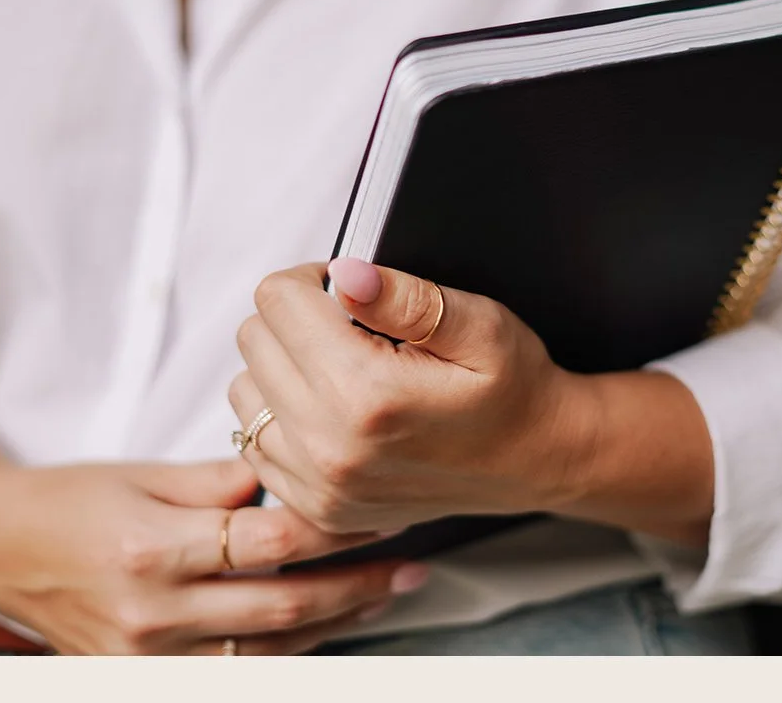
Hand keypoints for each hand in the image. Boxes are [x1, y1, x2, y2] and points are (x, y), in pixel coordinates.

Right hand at [0, 458, 423, 654]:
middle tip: (413, 566)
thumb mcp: (146, 474)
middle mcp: (153, 612)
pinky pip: (238, 673)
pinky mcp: (145, 679)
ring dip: (338, 624)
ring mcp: (149, 657)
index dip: (339, 530)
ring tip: (386, 594)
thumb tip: (296, 474)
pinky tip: (329, 628)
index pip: (272, 543)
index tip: (386, 512)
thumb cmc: (73, 501)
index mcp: (153, 549)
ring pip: (270, 651)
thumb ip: (224, 481)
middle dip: (360, 586)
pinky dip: (290, 652)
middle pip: (283, 605)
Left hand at [228, 259, 595, 533]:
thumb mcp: (481, 326)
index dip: (313, 281)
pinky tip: (334, 414)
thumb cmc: (513, 389)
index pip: (277, 301)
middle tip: (353, 332)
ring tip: (343, 374)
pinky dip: (284, 420)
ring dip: (283, 371)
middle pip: (254, 341)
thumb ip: (407, 297)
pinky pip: (255, 444)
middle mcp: (330, 447)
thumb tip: (345, 274)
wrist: (536, 461)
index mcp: (367, 394)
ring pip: (245, 392)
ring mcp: (319, 485)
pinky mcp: (315, 507)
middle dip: (296, 323)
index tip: (349, 293)